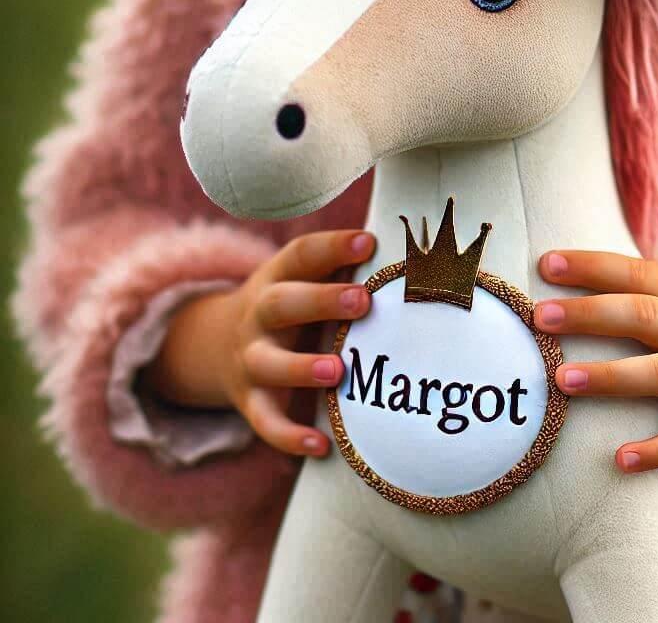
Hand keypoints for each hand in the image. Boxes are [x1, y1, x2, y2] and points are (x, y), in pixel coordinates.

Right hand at [146, 230, 374, 457]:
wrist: (216, 343)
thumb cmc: (292, 303)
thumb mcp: (305, 278)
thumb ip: (344, 266)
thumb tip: (412, 250)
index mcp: (278, 277)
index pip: (302, 255)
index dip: (333, 247)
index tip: (367, 242)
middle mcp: (259, 316)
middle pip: (282, 303)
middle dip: (321, 301)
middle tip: (363, 301)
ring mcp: (251, 359)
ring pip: (268, 364)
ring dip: (301, 368)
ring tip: (337, 371)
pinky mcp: (249, 401)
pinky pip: (266, 422)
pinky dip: (289, 436)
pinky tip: (321, 445)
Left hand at [532, 251, 657, 473]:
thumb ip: (642, 287)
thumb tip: (569, 272)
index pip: (636, 272)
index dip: (592, 266)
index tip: (547, 263)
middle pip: (644, 316)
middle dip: (591, 314)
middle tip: (541, 316)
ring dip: (613, 377)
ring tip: (565, 379)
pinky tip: (622, 460)